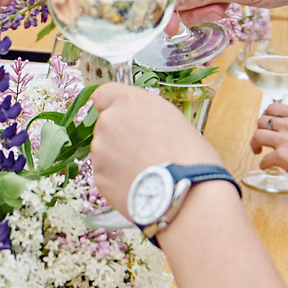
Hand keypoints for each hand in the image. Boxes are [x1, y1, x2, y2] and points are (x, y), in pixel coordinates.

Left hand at [86, 82, 217, 213]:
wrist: (186, 193)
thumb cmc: (190, 154)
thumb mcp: (172, 119)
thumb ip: (146, 115)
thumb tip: (139, 124)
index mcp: (128, 101)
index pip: (103, 94)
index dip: (113, 106)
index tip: (124, 117)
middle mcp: (108, 121)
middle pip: (106, 124)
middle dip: (120, 136)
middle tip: (144, 150)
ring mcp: (100, 150)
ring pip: (104, 150)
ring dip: (118, 158)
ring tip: (144, 171)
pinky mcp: (98, 177)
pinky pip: (105, 174)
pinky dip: (117, 178)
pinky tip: (138, 184)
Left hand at [248, 104, 287, 205]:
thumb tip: (286, 130)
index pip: (272, 107)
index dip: (265, 116)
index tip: (265, 125)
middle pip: (261, 121)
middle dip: (259, 130)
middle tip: (261, 139)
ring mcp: (285, 139)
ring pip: (257, 136)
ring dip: (254, 144)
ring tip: (257, 151)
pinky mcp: (282, 156)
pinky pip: (264, 159)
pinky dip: (263, 164)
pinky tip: (267, 167)